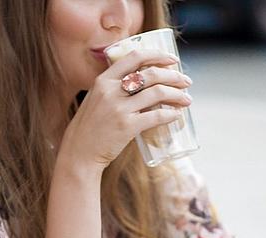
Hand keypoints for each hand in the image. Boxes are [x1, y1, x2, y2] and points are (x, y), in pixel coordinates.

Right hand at [60, 48, 192, 170]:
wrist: (79, 153)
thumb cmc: (89, 128)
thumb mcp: (96, 99)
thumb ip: (113, 88)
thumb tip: (141, 82)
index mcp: (103, 80)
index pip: (135, 57)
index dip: (158, 55)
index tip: (172, 60)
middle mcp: (111, 91)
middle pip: (151, 74)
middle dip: (174, 76)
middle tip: (186, 82)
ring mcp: (119, 109)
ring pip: (157, 93)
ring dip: (177, 95)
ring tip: (187, 99)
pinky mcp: (126, 127)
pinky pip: (156, 116)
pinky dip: (171, 114)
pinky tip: (177, 115)